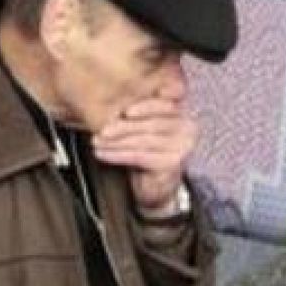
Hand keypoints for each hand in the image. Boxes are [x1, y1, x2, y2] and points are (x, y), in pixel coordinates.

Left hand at [93, 89, 198, 215]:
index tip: (126, 112)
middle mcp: (188, 130)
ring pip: (144, 141)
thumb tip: (117, 100)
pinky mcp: (172, 164)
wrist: (158, 185)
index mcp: (183, 114)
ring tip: (97, 142)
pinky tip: (103, 154)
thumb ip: (141, 112)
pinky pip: (140, 156)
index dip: (146, 107)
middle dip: (123, 127)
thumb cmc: (149, 152)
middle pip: (153, 125)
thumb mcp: (146, 128)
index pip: (166, 106)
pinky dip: (118, 155)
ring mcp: (182, 148)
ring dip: (116, 142)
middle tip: (102, 130)